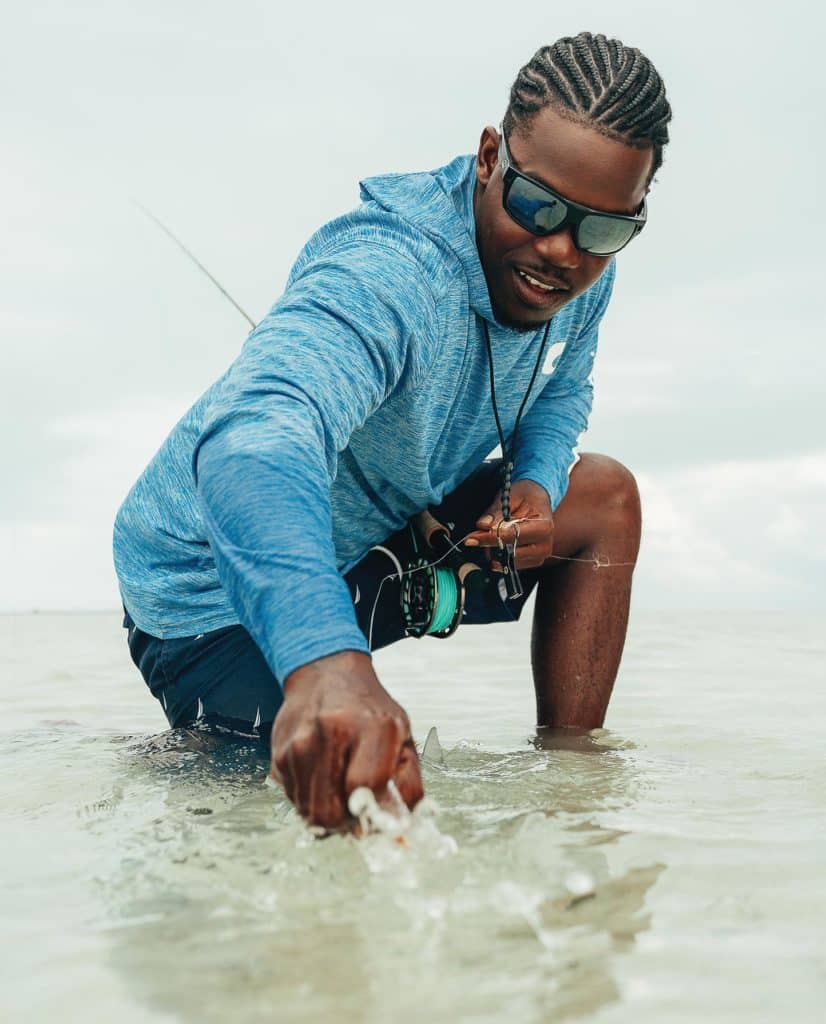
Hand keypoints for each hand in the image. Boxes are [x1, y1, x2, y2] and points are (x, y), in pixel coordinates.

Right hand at [270, 650, 423, 829]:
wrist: (326, 675)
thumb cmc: (370, 711)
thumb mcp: (403, 738)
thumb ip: (408, 786)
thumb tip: (400, 831)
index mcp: (372, 726)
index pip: (366, 785)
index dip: (372, 812)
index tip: (376, 815)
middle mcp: (331, 732)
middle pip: (331, 811)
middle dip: (347, 822)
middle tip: (359, 808)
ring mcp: (300, 744)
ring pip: (310, 813)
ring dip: (329, 813)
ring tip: (341, 787)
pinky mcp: (280, 755)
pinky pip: (296, 801)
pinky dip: (311, 799)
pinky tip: (323, 775)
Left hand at [464, 478, 553, 570]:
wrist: (539, 499)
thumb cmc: (527, 495)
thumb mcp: (511, 496)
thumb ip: (497, 511)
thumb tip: (483, 525)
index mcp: (543, 527)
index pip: (511, 537)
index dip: (488, 538)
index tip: (470, 538)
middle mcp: (544, 545)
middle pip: (509, 553)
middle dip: (488, 545)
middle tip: (473, 537)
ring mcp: (539, 556)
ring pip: (507, 562)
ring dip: (492, 551)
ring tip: (487, 536)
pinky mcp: (531, 562)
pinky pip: (509, 565)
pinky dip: (498, 556)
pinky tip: (495, 543)